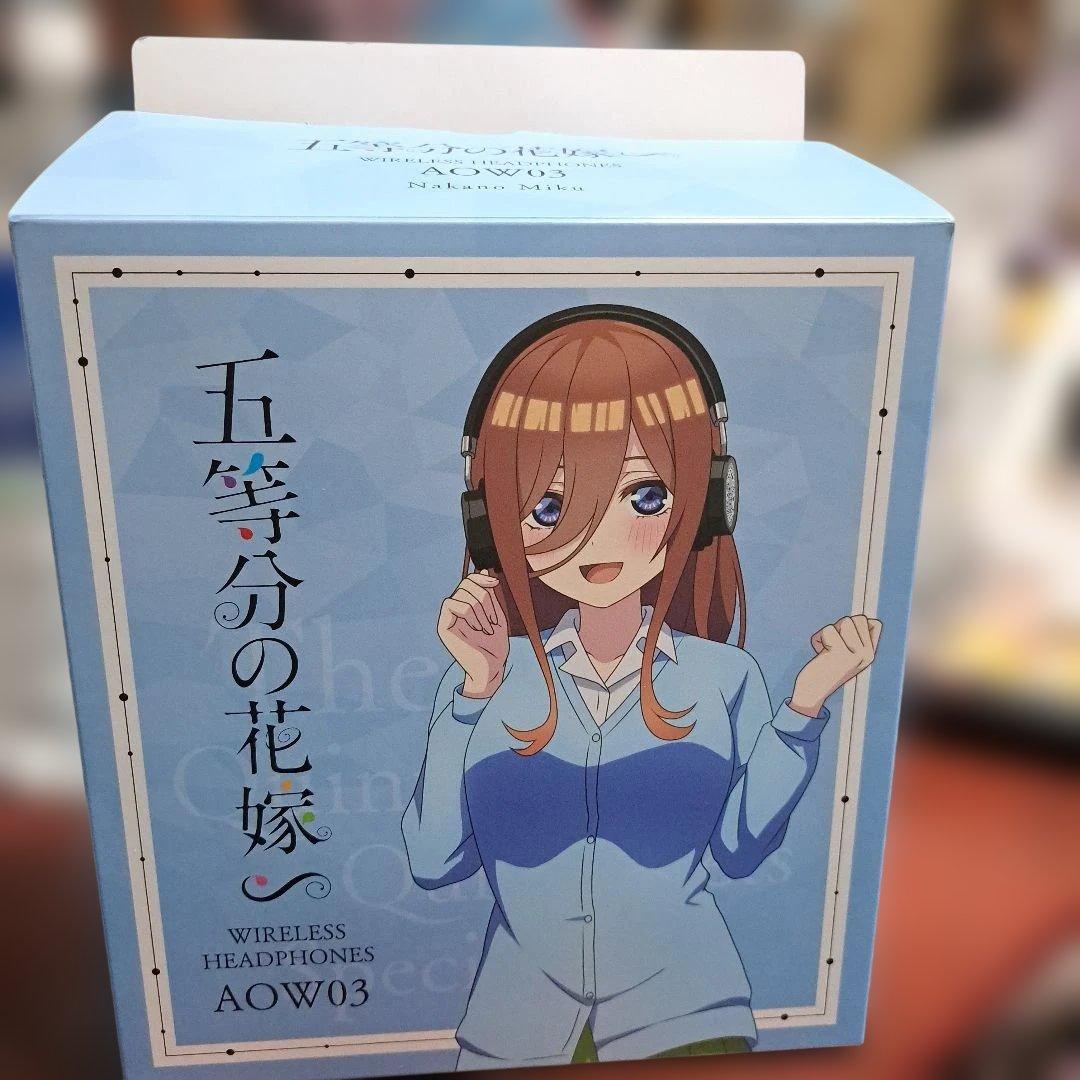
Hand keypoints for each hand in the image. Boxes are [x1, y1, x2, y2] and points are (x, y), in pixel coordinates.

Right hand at [437, 572, 509, 697]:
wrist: (491, 668)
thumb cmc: (495, 646)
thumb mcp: (497, 615)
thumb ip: (489, 595)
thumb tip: (482, 570)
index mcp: (469, 605)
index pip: (468, 581)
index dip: (480, 578)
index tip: (495, 584)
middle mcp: (456, 609)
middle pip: (465, 584)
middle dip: (484, 597)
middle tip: (493, 619)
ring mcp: (448, 617)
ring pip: (461, 593)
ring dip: (480, 608)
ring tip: (488, 627)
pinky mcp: (442, 626)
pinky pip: (451, 604)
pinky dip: (468, 612)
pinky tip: (477, 628)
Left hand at [789, 615, 882, 717]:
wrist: (812, 693)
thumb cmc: (826, 669)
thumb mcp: (847, 655)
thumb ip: (856, 639)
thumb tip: (863, 618)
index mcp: (870, 655)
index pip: (875, 624)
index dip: (857, 624)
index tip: (845, 639)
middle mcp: (867, 655)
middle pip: (858, 619)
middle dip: (841, 627)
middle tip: (833, 645)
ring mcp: (855, 655)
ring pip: (845, 622)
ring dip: (829, 632)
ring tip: (826, 649)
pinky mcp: (840, 655)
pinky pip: (828, 630)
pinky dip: (818, 639)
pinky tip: (819, 653)